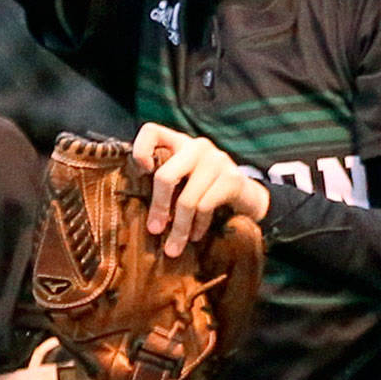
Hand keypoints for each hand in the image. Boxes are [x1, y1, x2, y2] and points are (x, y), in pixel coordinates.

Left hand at [133, 123, 269, 259]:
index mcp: (179, 142)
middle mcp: (197, 146)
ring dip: (179, 228)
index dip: (140, 150)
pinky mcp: (231, 179)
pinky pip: (205, 207)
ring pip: (186, 199)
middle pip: (166, 175)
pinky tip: (195, 236)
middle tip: (154, 230)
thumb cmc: (205, 190)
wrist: (247, 196)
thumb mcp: (183, 180)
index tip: (142, 173)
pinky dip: (197, 226)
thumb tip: (133, 209)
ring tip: (173, 247)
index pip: (151, 131)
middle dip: (158, 207)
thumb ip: (164, 182)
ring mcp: (216, 160)